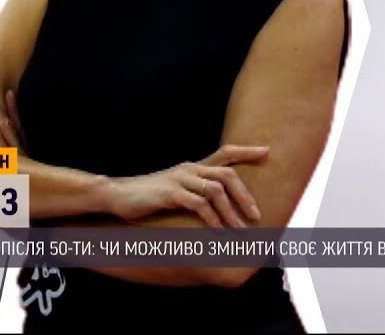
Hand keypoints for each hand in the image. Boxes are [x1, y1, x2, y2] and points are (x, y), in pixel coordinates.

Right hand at [100, 144, 268, 227]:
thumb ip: (194, 192)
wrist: (117, 195)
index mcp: (193, 167)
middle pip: (227, 174)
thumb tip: (216, 204)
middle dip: (245, 195)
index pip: (225, 153)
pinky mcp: (170, 194)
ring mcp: (180, 180)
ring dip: (232, 212)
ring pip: (216, 190)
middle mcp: (189, 169)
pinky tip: (219, 232)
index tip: (268, 152)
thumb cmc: (148, 196)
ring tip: (242, 230)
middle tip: (257, 215)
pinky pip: (199, 204)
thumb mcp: (175, 189)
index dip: (247, 151)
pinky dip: (212, 218)